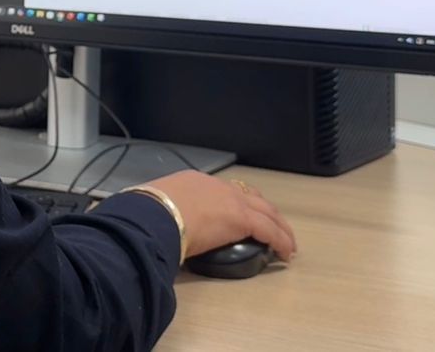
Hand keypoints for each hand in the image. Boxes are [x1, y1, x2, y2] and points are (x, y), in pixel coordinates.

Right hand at [142, 170, 297, 260]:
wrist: (154, 214)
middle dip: (266, 212)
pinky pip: (270, 231)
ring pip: (267, 211)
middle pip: (252, 197)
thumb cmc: (148, 214)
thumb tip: (161, 228)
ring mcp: (232, 200)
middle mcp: (217, 186)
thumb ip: (166, 214)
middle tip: (275, 227)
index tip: (243, 214)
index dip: (238, 202)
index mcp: (194, 182)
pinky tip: (285, 253)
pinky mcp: (243, 218)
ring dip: (279, 227)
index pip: (225, 191)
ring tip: (286, 242)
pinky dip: (280, 241)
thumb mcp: (157, 208)